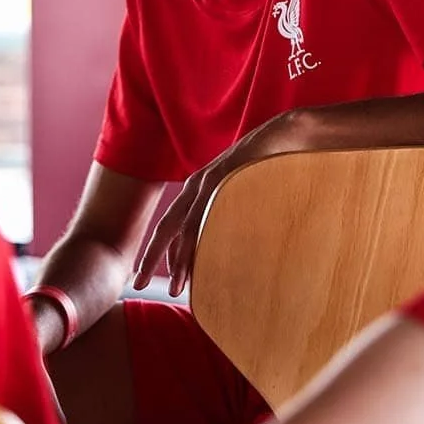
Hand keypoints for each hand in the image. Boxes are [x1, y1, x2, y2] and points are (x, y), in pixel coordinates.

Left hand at [132, 110, 310, 295]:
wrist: (284, 134)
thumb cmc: (267, 166)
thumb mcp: (242, 193)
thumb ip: (230, 213)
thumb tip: (230, 244)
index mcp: (198, 192)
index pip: (172, 228)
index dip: (160, 254)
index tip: (153, 277)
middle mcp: (196, 187)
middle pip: (166, 229)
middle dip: (150, 257)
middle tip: (139, 284)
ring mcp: (207, 183)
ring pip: (185, 228)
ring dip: (179, 260)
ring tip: (176, 288)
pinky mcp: (222, 179)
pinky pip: (205, 215)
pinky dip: (199, 240)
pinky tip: (197, 261)